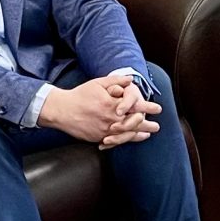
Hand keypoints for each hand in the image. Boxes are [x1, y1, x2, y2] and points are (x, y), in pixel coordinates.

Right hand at [43, 73, 157, 146]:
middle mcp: (110, 119)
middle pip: (134, 124)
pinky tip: (131, 139)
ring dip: (139, 134)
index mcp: (111, 105)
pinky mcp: (98, 138)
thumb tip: (130, 79)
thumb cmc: (80, 95)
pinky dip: (126, 140)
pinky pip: (115, 141)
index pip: (135, 107)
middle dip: (147, 125)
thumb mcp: (98, 83)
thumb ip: (115, 81)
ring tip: (148, 134)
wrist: (62, 110)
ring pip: (126, 134)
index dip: (148, 108)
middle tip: (157, 126)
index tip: (157, 109)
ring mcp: (104, 130)